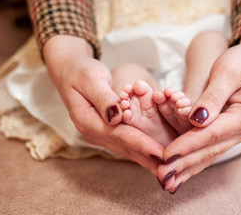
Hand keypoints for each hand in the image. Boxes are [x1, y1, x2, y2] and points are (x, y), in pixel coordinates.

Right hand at [43, 35, 164, 174]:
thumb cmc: (81, 72)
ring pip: (125, 149)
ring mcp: (98, 134)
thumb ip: (104, 98)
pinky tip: (154, 157)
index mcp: (87, 120)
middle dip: (147, 158)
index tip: (160, 152)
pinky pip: (125, 143)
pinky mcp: (105, 131)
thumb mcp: (91, 79)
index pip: (119, 135)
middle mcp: (93, 132)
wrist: (70, 72)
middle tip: (170, 169)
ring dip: (145, 158)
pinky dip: (140, 150)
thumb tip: (116, 117)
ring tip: (166, 167)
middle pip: (124, 147)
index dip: (141, 143)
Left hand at [157, 32, 240, 192]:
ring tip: (167, 181)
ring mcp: (239, 133)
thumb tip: (196, 121)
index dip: (188, 145)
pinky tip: (180, 172)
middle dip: (184, 163)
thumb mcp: (226, 73)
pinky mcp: (230, 132)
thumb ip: (212, 98)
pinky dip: (194, 160)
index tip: (166, 155)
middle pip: (210, 150)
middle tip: (161, 175)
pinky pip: (210, 149)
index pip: (212, 134)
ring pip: (209, 154)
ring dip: (188, 168)